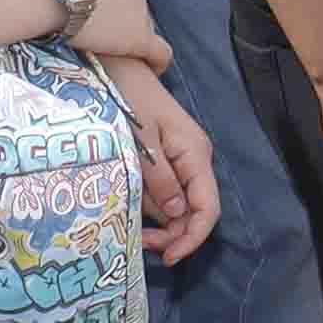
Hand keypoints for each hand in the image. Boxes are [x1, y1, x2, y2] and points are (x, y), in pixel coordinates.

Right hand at [60, 0, 161, 68]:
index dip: (111, 4)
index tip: (100, 15)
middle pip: (134, 7)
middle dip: (121, 21)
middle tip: (102, 37)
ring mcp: (138, 10)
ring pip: (143, 27)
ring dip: (130, 39)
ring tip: (116, 55)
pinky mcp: (139, 37)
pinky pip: (159, 52)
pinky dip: (157, 61)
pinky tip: (153, 70)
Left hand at [114, 63, 219, 263]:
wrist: (115, 65)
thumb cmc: (128, 98)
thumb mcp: (141, 142)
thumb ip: (159, 179)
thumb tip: (177, 215)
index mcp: (195, 155)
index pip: (207, 209)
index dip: (192, 238)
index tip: (167, 257)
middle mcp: (194, 160)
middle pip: (194, 211)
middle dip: (172, 233)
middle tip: (140, 243)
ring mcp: (180, 158)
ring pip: (178, 204)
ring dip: (158, 221)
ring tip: (129, 223)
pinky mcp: (164, 157)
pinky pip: (164, 190)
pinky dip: (150, 204)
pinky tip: (131, 205)